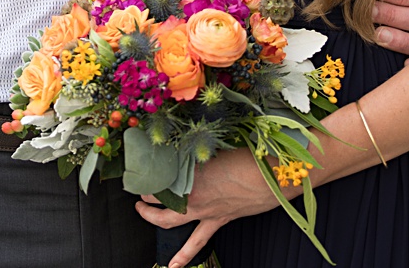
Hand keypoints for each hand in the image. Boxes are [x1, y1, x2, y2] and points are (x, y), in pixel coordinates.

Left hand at [136, 150, 279, 267]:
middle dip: (144, 197)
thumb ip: (192, 155)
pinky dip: (185, 255)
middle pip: (157, 200)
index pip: (157, 177)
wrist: (270, 178)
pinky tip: (174, 266)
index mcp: (188, 177)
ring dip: (154, 218)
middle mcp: (191, 197)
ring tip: (142, 213)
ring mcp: (203, 212)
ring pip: (169, 221)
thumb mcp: (211, 151)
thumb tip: (180, 151)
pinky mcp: (217, 221)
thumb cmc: (245, 159)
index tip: (143, 167)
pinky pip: (197, 243)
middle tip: (137, 190)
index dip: (148, 173)